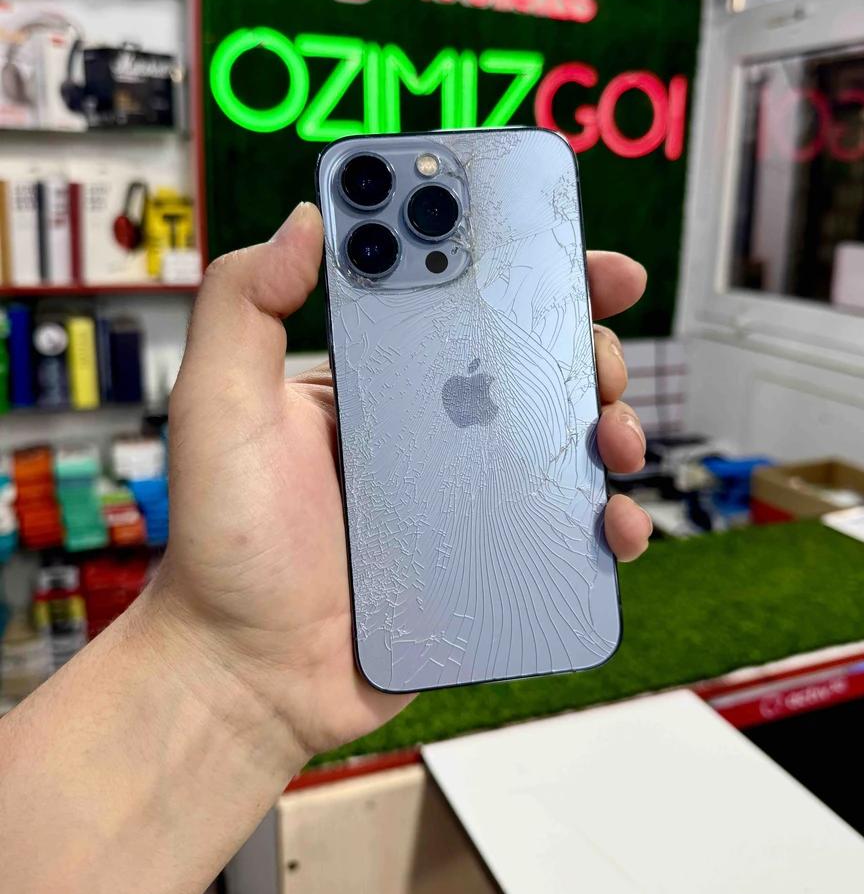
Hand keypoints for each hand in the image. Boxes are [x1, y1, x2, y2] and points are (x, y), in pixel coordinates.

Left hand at [153, 202, 650, 768]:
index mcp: (380, 379)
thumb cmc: (226, 544)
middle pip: (533, 367)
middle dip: (586, 347)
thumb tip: (305, 220)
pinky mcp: (491, 559)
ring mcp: (467, 496)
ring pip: (565, 443)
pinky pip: (566, 530)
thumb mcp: (217, 407)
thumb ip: (243, 305)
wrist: (250, 673)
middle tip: (601, 360)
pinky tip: (615, 523)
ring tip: (615, 440)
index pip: (460, 301)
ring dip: (612, 426)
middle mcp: (432, 429)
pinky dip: (610, 521)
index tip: (574, 251)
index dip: (524, 268)